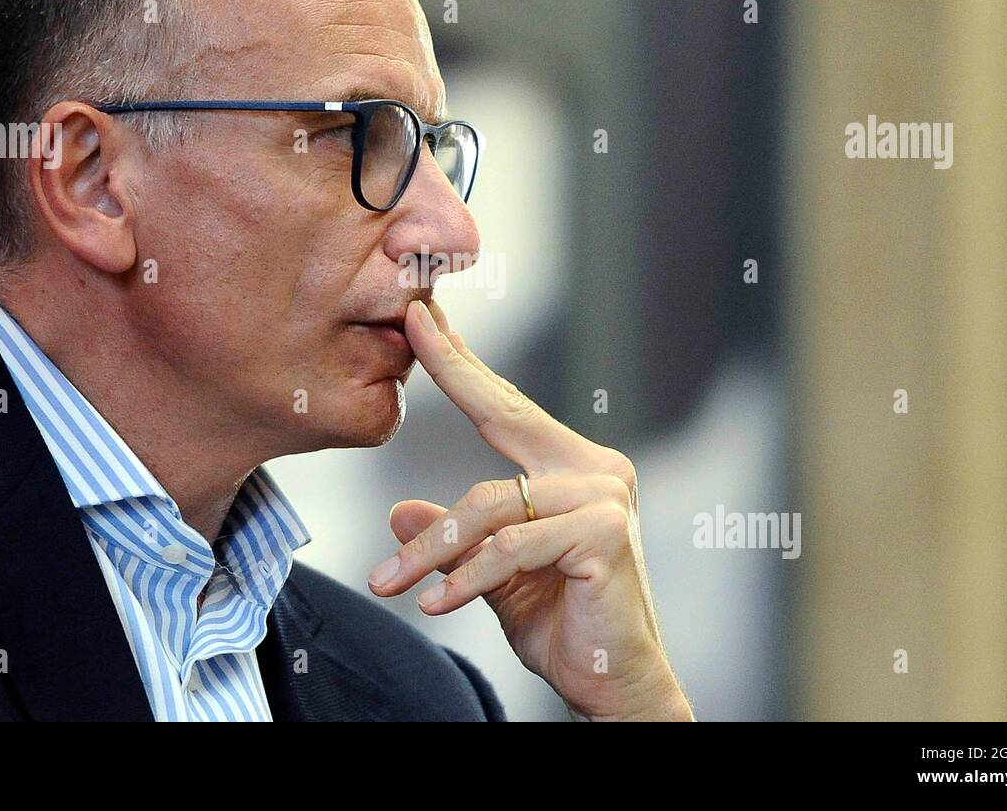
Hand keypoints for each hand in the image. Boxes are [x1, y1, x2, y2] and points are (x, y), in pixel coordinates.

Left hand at [366, 297, 693, 721]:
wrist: (617, 688)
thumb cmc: (564, 627)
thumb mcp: (493, 577)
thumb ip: (456, 540)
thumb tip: (400, 511)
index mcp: (573, 469)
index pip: (508, 408)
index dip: (464, 362)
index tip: (424, 318)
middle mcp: (595, 470)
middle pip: (505, 415)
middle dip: (453, 367)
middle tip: (407, 330)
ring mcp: (604, 498)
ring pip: (489, 504)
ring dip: (430, 548)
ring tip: (389, 581)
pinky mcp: (603, 535)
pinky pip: (509, 548)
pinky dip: (465, 579)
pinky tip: (436, 605)